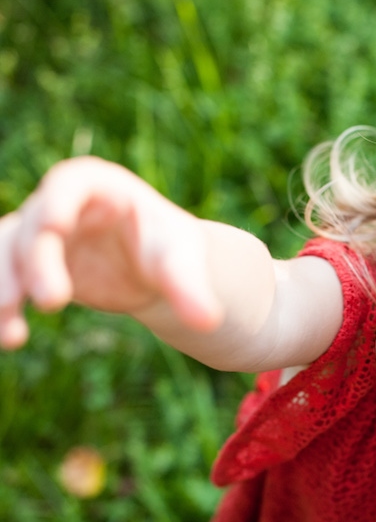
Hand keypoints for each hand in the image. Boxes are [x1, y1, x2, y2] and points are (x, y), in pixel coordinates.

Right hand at [0, 156, 222, 348]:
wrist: (154, 269)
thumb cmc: (171, 251)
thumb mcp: (182, 262)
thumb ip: (189, 288)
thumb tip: (209, 322)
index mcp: (100, 185)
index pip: (70, 182)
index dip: (58, 201)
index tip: (55, 226)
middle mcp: (60, 204)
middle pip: (34, 226)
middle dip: (36, 263)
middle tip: (54, 302)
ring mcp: (38, 234)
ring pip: (4, 254)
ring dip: (3, 289)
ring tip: (14, 335)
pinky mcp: (28, 265)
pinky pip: (4, 281)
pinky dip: (2, 309)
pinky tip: (12, 339)